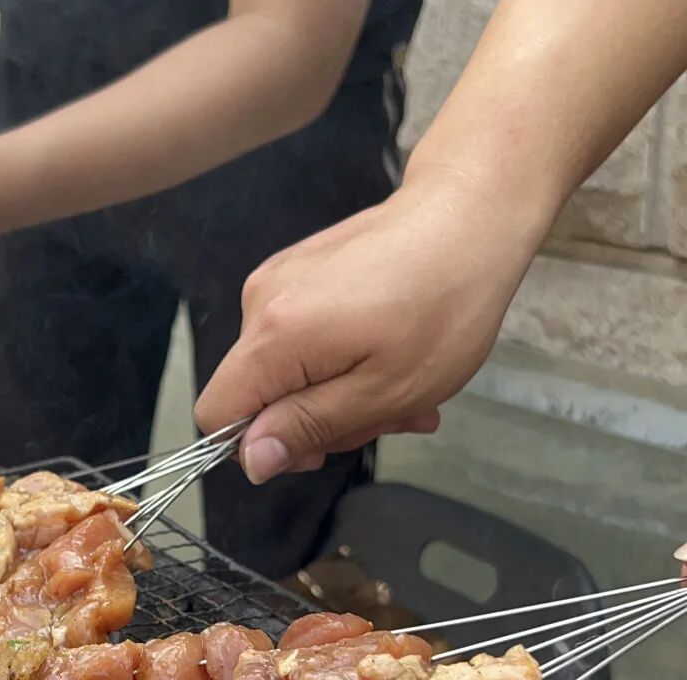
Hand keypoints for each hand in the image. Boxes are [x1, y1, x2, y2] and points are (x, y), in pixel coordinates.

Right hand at [193, 164, 549, 483]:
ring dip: (340, 391)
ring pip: (285, 369)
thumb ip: (308, 426)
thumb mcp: (383, 391)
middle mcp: (258, 303)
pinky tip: (392, 354)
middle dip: (316, 417)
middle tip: (390, 412)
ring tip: (405, 386)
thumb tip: (250, 461)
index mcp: (272, 338)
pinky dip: (342, 357)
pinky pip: (303, 337)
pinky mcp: (299, 267)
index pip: (215, 414)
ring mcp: (278, 279)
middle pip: (256, 394)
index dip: (258, 444)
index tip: (320, 443)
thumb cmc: (441, 309)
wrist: (470, 211)